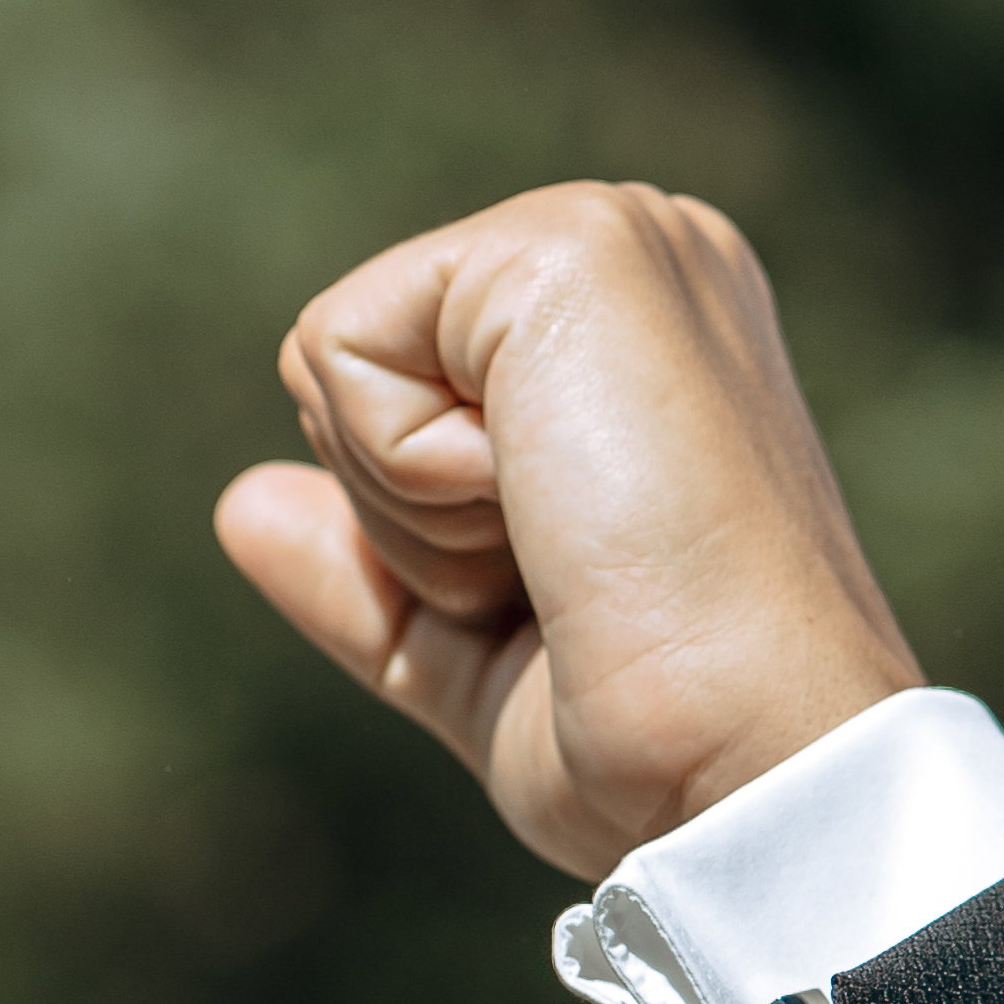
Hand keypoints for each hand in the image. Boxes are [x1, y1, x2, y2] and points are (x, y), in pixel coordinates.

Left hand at [214, 183, 921, 879]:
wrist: (758, 765)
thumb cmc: (667, 739)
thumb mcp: (489, 658)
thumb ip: (374, 572)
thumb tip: (244, 506)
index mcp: (647, 339)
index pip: (412, 393)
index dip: (438, 536)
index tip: (587, 593)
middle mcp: (645, 259)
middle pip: (357, 366)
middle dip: (416, 515)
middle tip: (576, 574)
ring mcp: (614, 238)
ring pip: (335, 359)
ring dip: (417, 507)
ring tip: (578, 546)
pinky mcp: (569, 250)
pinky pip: (340, 352)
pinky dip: (412, 478)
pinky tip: (558, 509)